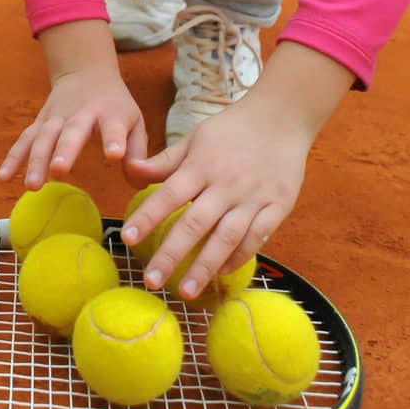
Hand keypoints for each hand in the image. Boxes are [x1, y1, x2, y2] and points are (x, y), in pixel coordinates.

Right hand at [0, 64, 148, 189]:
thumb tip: (136, 182)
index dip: (114, 140)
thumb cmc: (115, 106)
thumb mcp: (135, 122)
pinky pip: (24, 141)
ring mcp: (56, 117)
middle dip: (64, 150)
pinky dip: (12, 158)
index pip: (113, 127)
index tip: (114, 156)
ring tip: (33, 185)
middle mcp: (81, 113)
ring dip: (36, 160)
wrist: (86, 72)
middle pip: (71, 132)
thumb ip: (137, 153)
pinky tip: (2, 178)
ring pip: (43, 138)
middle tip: (59, 170)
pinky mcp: (39, 123)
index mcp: (110, 113)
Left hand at [119, 42, 354, 298]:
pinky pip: (257, 237)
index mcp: (201, 166)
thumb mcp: (195, 138)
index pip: (168, 195)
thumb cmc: (232, 129)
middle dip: (171, 254)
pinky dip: (239, 256)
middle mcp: (225, 185)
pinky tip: (222, 272)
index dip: (147, 216)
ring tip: (185, 291)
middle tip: (151, 280)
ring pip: (226, 237)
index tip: (126, 237)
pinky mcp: (277, 207)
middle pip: (195, 224)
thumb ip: (164, 161)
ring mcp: (253, 198)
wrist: (283, 117)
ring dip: (205, 266)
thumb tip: (129, 170)